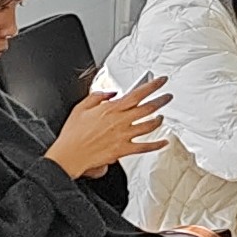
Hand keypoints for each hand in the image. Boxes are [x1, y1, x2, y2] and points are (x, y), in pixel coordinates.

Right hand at [46, 77, 166, 180]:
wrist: (69, 155)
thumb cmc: (72, 134)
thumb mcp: (80, 108)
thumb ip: (97, 97)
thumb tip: (110, 93)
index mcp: (111, 109)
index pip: (137, 94)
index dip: (152, 86)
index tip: (161, 81)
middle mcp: (120, 121)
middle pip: (148, 108)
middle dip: (161, 100)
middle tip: (168, 96)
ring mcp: (124, 136)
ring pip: (149, 126)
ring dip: (159, 120)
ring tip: (162, 117)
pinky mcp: (123, 150)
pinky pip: (145, 147)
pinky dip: (157, 145)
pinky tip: (164, 142)